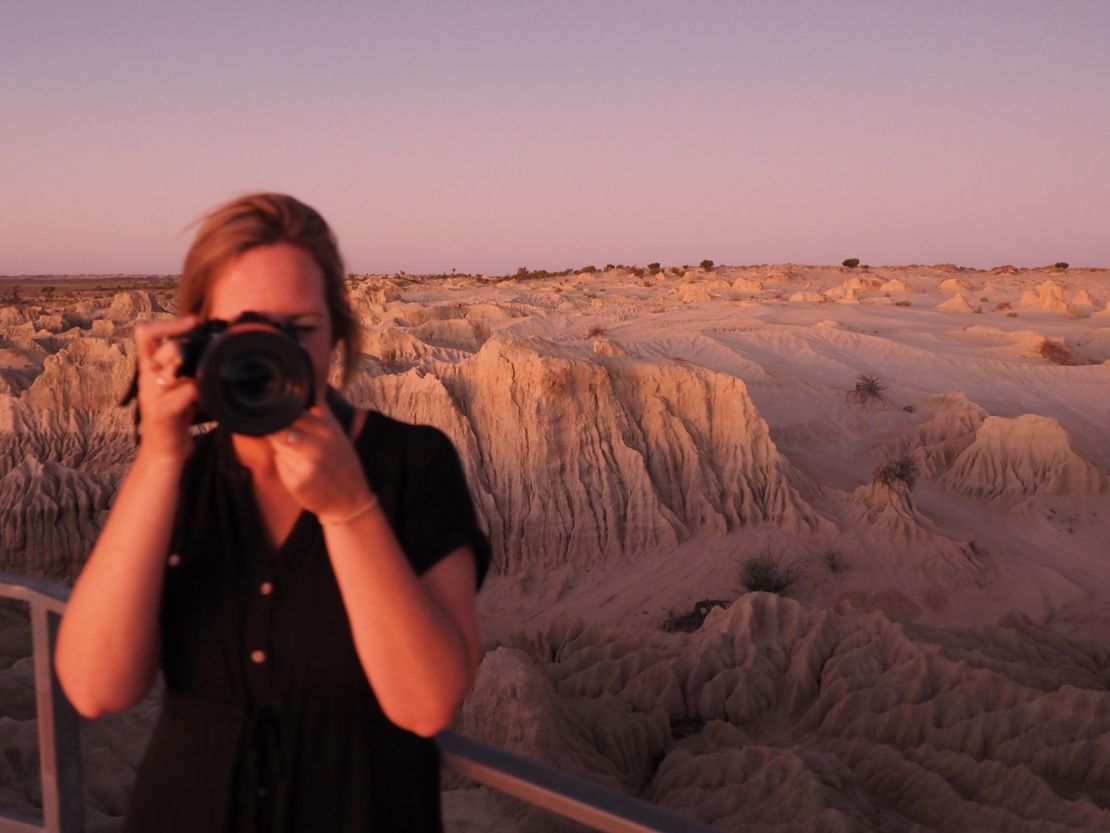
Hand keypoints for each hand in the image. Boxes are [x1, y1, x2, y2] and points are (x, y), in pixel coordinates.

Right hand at [134, 316, 199, 462]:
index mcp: (148, 368)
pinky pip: (188, 390)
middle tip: (205, 355)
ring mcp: (153, 395)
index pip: (145, 334)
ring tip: (207, 378)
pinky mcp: (163, 411)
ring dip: (194, 367)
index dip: (168, 324)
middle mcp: (147, 378)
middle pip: (164, 346)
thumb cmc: (177, 415)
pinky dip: (204, 391)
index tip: (193, 320)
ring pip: (174, 365)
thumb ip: (187, 366)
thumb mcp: (180, 385)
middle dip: (186, 347)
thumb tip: (213, 343)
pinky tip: (210, 400)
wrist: (166, 451)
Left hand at [266, 403, 374, 519]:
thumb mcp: (336, 431)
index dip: (281, 414)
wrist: (350, 499)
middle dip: (277, 433)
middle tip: (287, 438)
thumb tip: (307, 381)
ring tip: (300, 458)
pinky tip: (300, 473)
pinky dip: (285, 468)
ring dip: (282, 451)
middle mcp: (318, 445)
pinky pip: (280, 467)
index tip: (276, 414)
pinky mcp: (298, 483)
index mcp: (327, 428)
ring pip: (278, 448)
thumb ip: (319, 410)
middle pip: (280, 430)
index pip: (291, 413)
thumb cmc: (341, 461)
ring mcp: (308, 465)